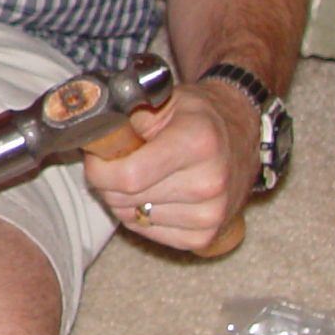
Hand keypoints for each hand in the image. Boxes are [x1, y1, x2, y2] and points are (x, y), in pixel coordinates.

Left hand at [83, 78, 259, 253]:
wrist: (241, 133)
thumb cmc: (199, 116)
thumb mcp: (164, 99)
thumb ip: (128, 116)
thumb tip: (94, 136)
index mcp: (196, 143)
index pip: (128, 176)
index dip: (100, 169)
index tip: (97, 157)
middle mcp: (208, 182)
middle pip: (126, 199)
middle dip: (108, 182)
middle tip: (118, 163)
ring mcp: (211, 213)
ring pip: (133, 218)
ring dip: (125, 200)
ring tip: (142, 176)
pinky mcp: (206, 236)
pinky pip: (150, 233)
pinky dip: (142, 216)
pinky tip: (155, 194)